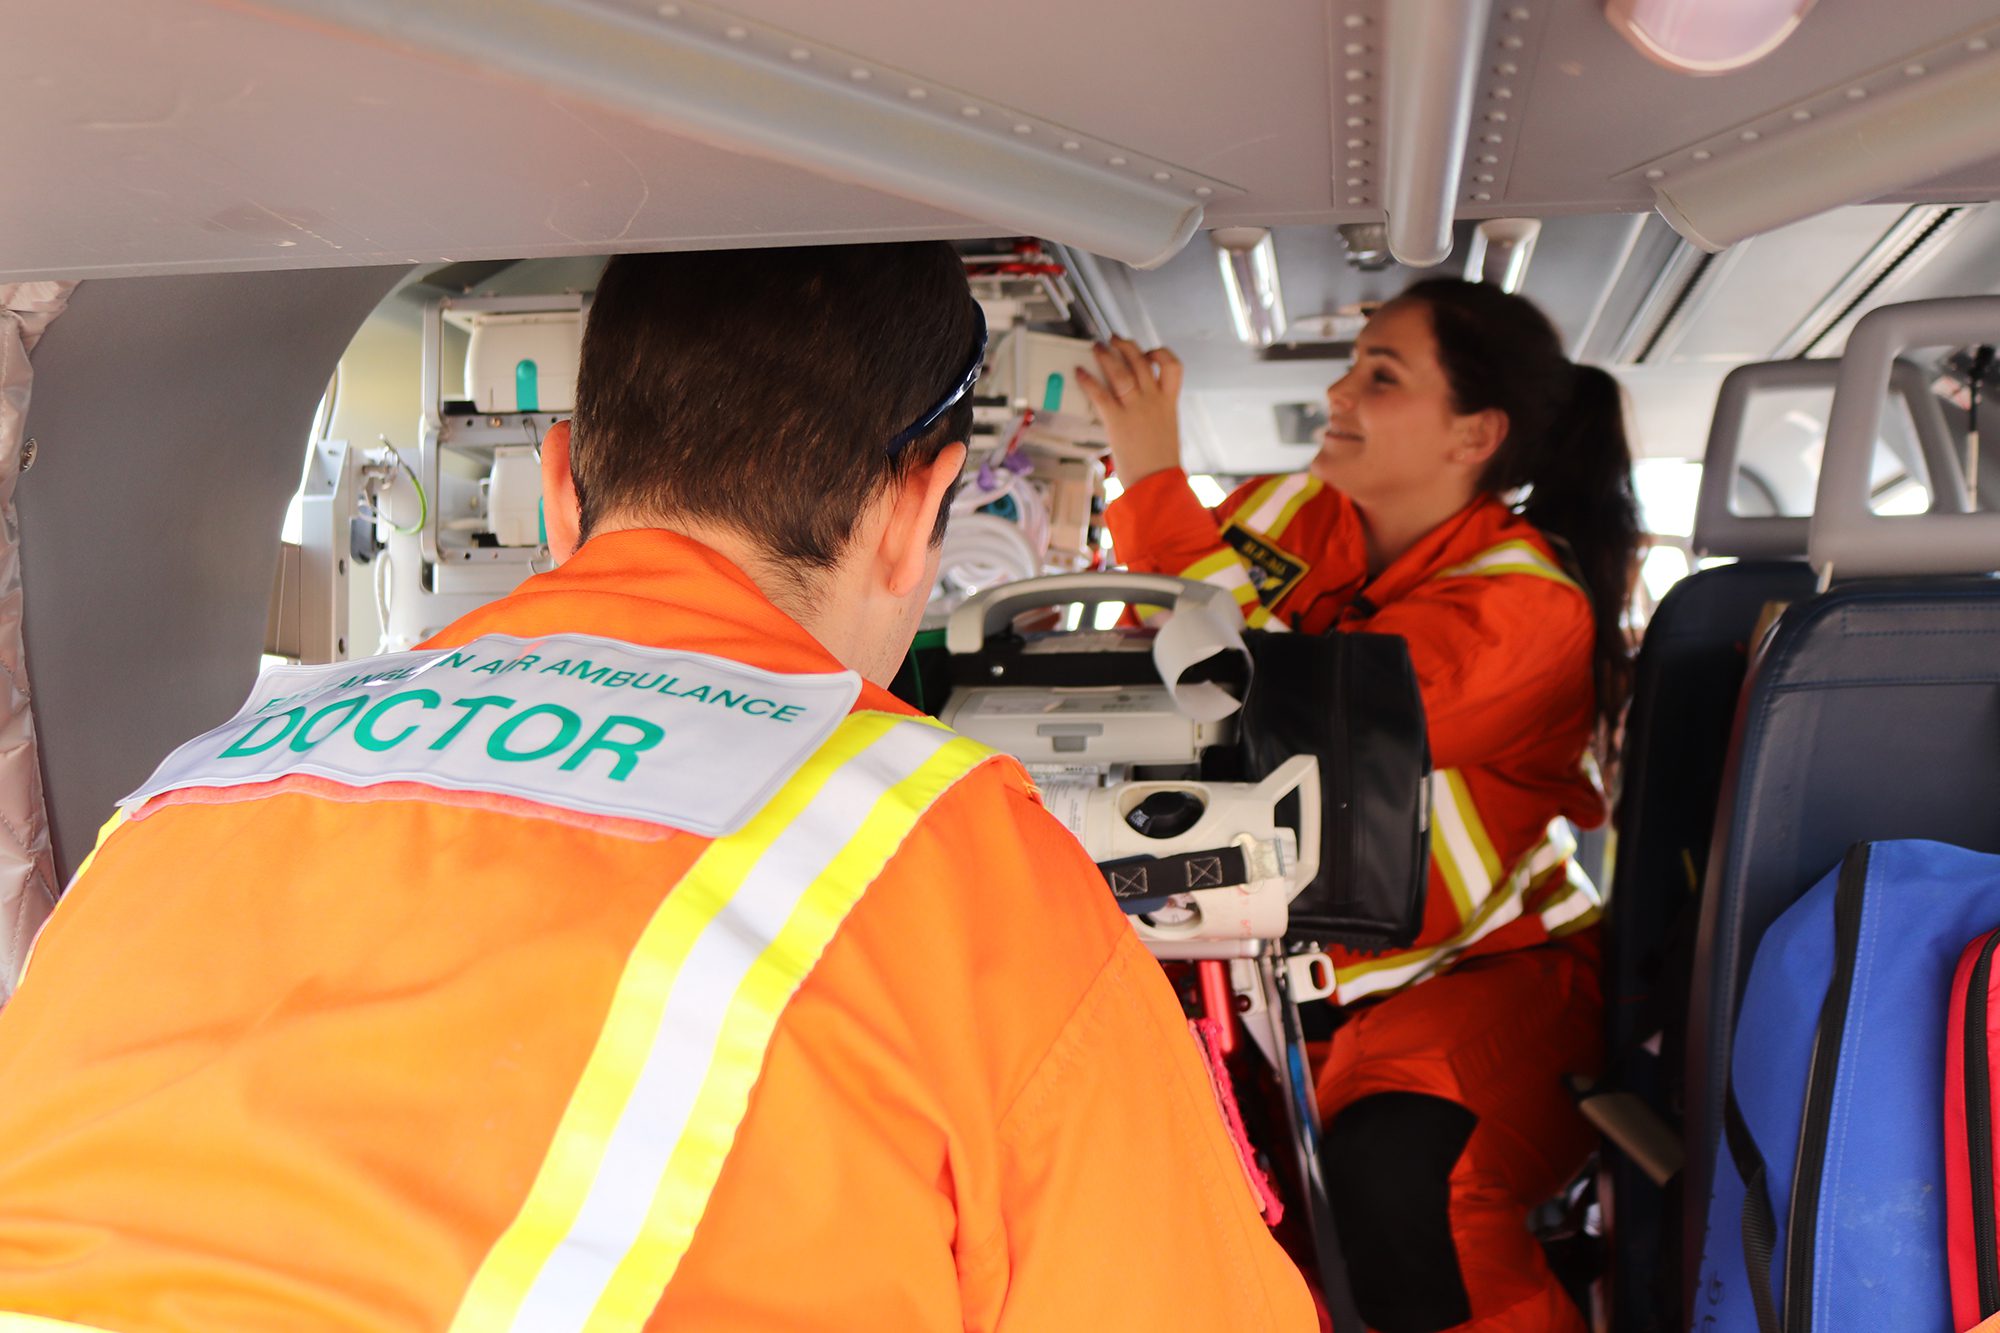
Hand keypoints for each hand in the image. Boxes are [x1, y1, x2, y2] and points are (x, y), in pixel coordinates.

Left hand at [1074, 338, 1183, 487]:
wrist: (1157, 483)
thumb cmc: (1161, 466)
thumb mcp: (1165, 434)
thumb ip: (1156, 418)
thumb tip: (1141, 414)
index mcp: (1169, 403)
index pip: (1173, 366)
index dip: (1161, 353)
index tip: (1149, 352)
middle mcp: (1153, 400)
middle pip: (1141, 361)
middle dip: (1126, 346)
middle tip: (1114, 339)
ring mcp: (1135, 408)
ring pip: (1121, 371)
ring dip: (1106, 355)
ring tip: (1097, 347)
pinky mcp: (1116, 420)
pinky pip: (1100, 393)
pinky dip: (1088, 380)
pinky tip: (1080, 372)